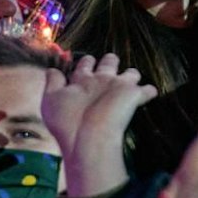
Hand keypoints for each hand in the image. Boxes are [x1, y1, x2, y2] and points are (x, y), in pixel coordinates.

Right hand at [42, 53, 156, 197]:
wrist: (88, 137)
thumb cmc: (66, 123)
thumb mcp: (50, 101)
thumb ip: (52, 83)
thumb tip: (51, 69)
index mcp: (82, 79)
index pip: (86, 62)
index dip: (87, 63)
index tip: (87, 65)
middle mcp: (101, 78)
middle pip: (109, 61)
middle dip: (110, 62)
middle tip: (110, 69)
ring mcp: (119, 85)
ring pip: (131, 72)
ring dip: (131, 77)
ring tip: (130, 84)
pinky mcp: (133, 95)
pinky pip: (148, 90)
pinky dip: (148, 92)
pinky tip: (148, 95)